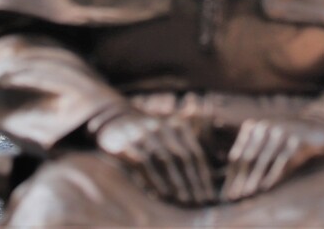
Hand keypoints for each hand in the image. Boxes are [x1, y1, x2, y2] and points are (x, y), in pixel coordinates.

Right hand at [95, 112, 214, 205]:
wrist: (115, 121)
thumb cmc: (150, 136)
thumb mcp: (170, 135)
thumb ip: (185, 151)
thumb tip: (205, 181)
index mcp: (179, 126)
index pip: (195, 154)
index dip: (203, 176)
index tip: (208, 194)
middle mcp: (164, 128)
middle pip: (183, 158)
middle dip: (192, 182)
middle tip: (199, 202)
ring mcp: (145, 135)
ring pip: (165, 161)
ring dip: (175, 182)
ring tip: (184, 200)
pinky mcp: (127, 144)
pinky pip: (143, 164)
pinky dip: (153, 179)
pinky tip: (160, 193)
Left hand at [221, 117, 323, 201]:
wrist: (318, 129)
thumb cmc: (286, 143)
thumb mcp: (266, 146)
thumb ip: (250, 163)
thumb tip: (230, 191)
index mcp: (254, 128)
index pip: (237, 155)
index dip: (232, 177)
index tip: (228, 195)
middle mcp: (266, 126)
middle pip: (248, 157)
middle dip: (241, 180)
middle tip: (235, 197)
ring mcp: (282, 131)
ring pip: (264, 159)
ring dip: (254, 179)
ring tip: (247, 194)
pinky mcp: (298, 140)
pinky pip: (282, 160)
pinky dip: (273, 175)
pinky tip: (266, 187)